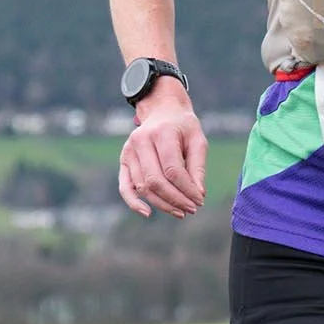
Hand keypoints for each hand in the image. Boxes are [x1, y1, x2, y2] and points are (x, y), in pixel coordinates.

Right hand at [119, 92, 207, 217]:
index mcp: (162, 133)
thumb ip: (198, 167)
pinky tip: (147, 213)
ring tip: (181, 211)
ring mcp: (128, 151)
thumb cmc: (183, 127)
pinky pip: (124, 186)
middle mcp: (141, 141)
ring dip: (162, 204)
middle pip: (156, 181)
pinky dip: (133, 202)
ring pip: (143, 187)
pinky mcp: (123, 160)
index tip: (200, 200)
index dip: (187, 189)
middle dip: (176, 199)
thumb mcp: (198, 140)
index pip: (173, 170)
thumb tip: (198, 194)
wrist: (161, 110)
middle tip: (192, 209)